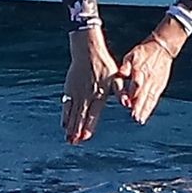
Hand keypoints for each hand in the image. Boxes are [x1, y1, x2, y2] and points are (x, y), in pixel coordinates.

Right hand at [62, 28, 118, 143]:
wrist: (87, 50)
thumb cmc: (104, 64)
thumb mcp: (116, 77)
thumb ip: (121, 92)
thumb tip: (127, 103)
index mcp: (99, 94)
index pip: (93, 113)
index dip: (89, 125)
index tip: (85, 137)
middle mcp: (86, 95)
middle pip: (80, 116)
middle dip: (77, 130)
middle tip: (74, 143)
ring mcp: (76, 92)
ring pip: (72, 113)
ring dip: (71, 127)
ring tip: (69, 139)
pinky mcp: (69, 89)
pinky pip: (66, 105)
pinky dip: (65, 116)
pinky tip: (64, 125)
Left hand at [115, 35, 176, 124]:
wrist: (162, 48)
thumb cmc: (144, 51)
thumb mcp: (131, 55)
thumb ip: (126, 66)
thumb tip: (121, 72)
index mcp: (140, 70)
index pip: (136, 84)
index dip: (132, 94)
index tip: (127, 103)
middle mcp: (148, 78)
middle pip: (143, 94)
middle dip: (139, 106)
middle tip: (135, 117)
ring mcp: (155, 83)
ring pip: (150, 98)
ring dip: (145, 110)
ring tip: (140, 120)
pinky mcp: (160, 86)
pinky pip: (154, 98)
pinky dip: (150, 107)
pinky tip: (145, 115)